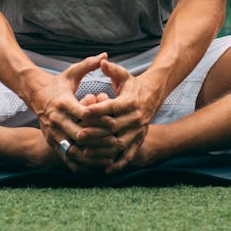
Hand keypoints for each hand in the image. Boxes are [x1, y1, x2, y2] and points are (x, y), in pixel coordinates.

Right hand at [30, 53, 109, 163]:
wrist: (35, 94)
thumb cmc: (59, 83)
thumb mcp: (72, 72)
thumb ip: (89, 64)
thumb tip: (105, 55)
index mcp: (63, 103)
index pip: (83, 114)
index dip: (99, 119)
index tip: (115, 122)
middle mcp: (56, 120)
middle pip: (79, 135)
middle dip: (99, 140)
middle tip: (117, 142)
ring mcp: (53, 134)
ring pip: (73, 150)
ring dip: (92, 156)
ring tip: (110, 157)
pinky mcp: (52, 143)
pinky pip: (67, 158)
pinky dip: (81, 164)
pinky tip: (95, 166)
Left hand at [72, 58, 157, 175]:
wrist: (151, 97)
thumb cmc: (132, 86)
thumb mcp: (124, 75)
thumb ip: (112, 69)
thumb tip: (102, 60)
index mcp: (130, 102)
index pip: (112, 107)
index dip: (97, 110)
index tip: (83, 112)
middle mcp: (135, 118)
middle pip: (113, 127)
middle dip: (95, 131)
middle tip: (78, 134)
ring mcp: (137, 131)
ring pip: (119, 143)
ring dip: (102, 149)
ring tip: (85, 151)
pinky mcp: (138, 141)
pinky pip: (128, 155)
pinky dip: (117, 164)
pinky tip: (104, 170)